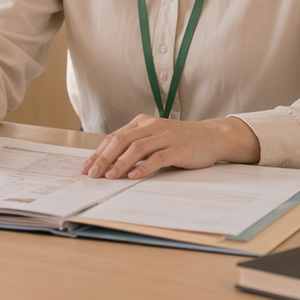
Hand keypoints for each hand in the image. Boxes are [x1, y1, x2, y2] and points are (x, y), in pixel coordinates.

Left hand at [80, 115, 260, 179]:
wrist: (212, 137)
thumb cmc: (180, 140)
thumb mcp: (155, 138)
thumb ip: (136, 146)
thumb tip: (109, 164)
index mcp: (142, 122)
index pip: (114, 137)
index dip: (99, 152)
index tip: (86, 167)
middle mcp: (152, 126)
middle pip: (121, 141)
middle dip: (104, 158)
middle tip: (92, 174)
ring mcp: (166, 136)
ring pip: (137, 148)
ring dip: (120, 163)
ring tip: (109, 177)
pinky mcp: (179, 148)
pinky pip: (158, 157)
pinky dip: (144, 167)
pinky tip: (134, 176)